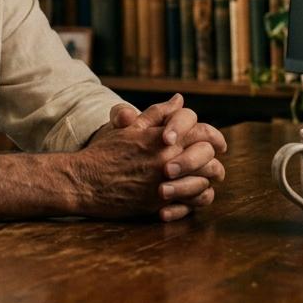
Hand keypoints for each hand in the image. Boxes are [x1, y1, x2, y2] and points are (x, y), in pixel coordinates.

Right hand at [81, 95, 226, 220]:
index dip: (214, 136)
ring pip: (206, 179)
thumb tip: (179, 100)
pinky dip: (199, 198)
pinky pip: (194, 202)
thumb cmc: (105, 152)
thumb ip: (157, 113)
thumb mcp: (130, 128)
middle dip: (213, 157)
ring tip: (205, 178)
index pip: (203, 131)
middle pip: (209, 155)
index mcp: (162, 137)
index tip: (217, 142)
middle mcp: (168, 158)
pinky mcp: (161, 203)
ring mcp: (166, 182)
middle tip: (214, 161)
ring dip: (207, 178)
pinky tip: (194, 194)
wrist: (85, 181)